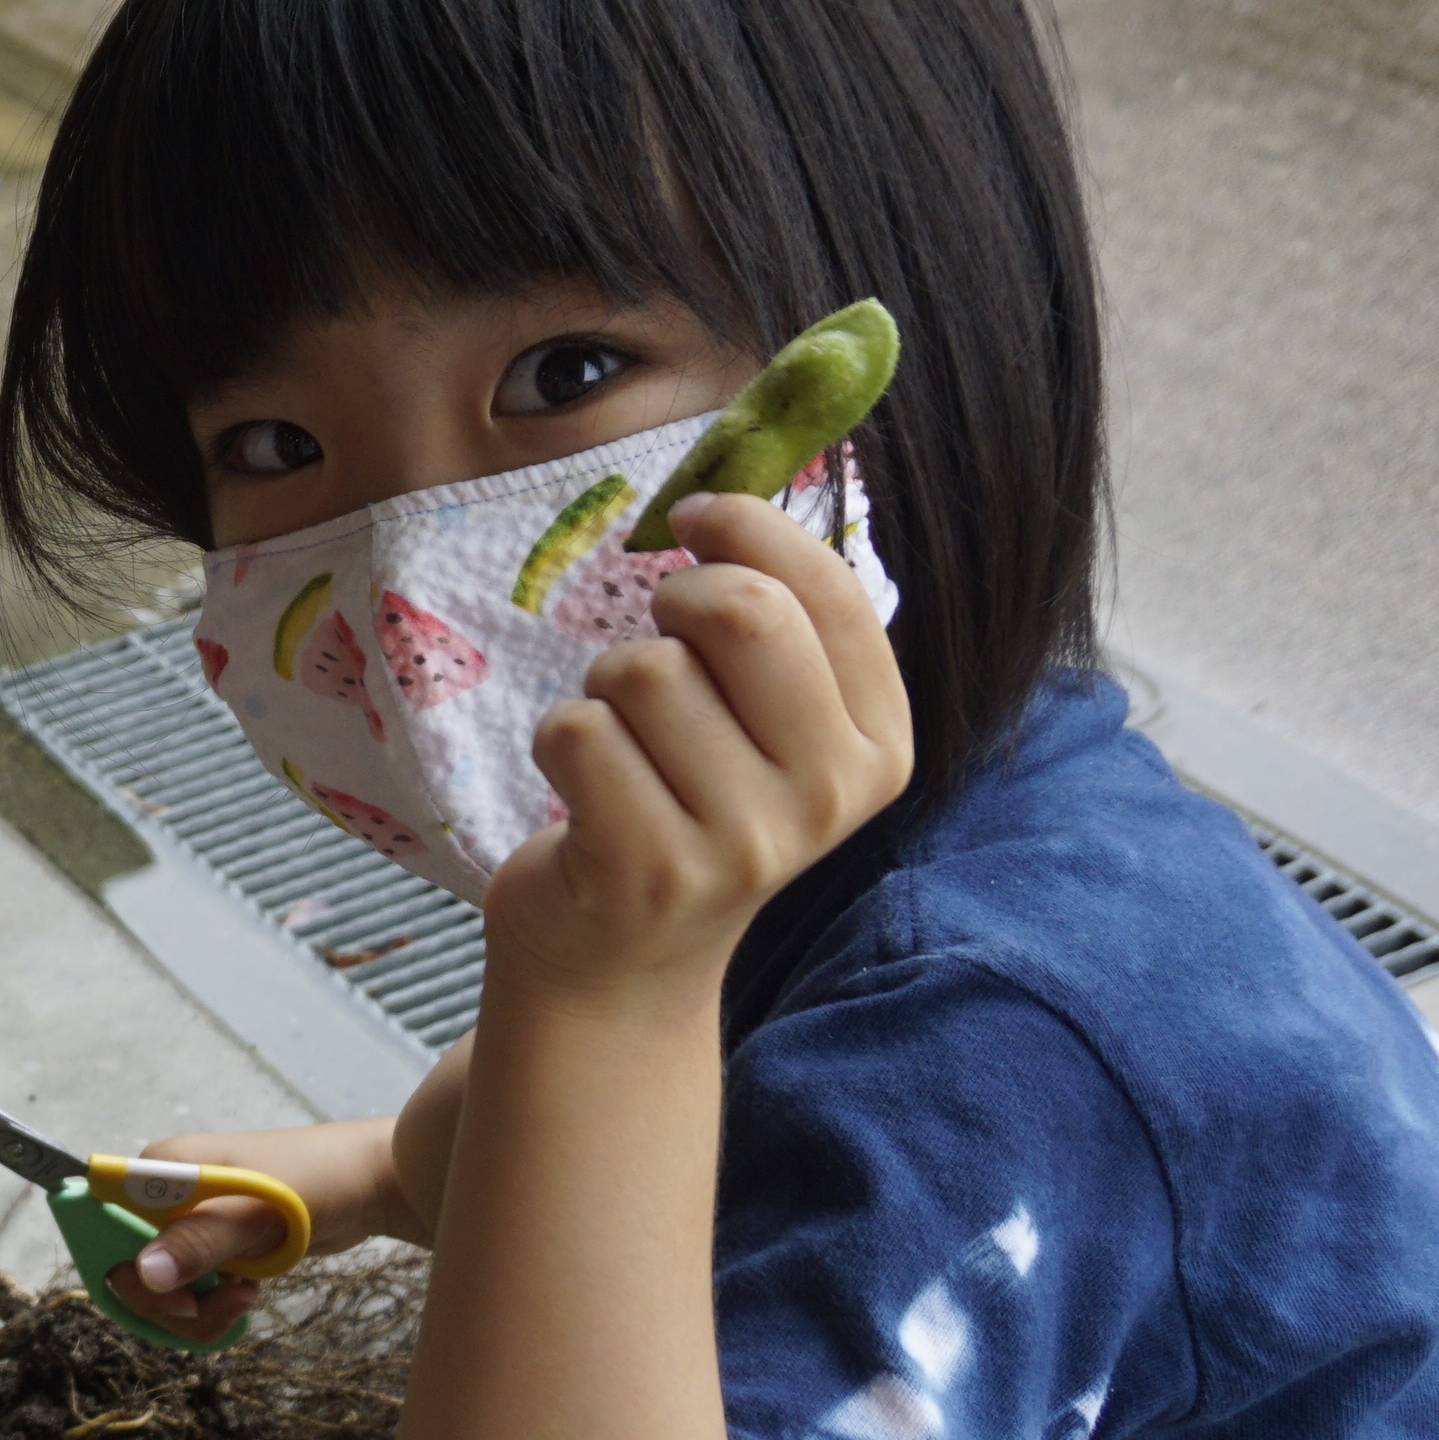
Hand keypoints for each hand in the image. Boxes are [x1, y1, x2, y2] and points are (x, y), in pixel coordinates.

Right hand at [102, 1116, 404, 1340]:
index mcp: (157, 1171)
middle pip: (128, 1268)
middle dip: (167, 1303)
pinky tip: (246, 1298)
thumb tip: (143, 1274)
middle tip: (216, 1308)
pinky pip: (190, 1291)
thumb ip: (199, 1242)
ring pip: (160, 1289)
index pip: (103, 1227)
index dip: (124, 1271)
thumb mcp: (255, 1214)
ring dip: (196, 1311)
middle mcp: (162, 1197)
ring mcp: (189, 1224)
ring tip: (242, 1301)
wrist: (372, 1181)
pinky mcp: (214, 1246)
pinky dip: (212, 1308)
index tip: (173, 1297)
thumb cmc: (314, 1181)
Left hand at [492, 490, 912, 1004]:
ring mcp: (740, 840)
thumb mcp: (764, 723)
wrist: (619, 966)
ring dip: (606, 688)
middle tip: (655, 636)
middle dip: (672, 601)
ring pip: (642, 671)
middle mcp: (827, 796)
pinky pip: (576, 729)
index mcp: (878, 745)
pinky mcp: (644, 865)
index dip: (748, 529)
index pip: (830, 590)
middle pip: (741, 615)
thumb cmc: (687, 809)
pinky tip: (585, 792)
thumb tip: (736, 472)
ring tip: (624, 748)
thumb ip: (776, 613)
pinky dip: (560, 739)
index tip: (696, 521)